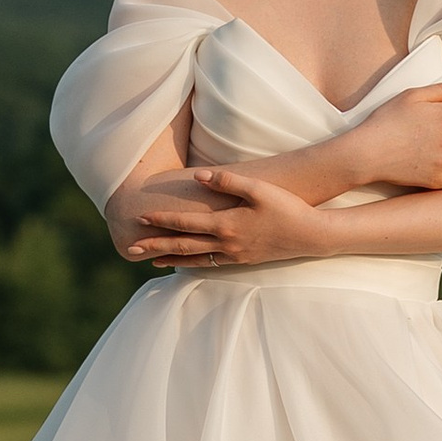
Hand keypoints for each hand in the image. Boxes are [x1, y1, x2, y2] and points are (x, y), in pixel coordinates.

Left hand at [114, 166, 324, 270]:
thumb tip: (197, 177)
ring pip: (194, 258)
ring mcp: (234, 255)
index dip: (161, 220)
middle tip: (130, 248)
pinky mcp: (243, 260)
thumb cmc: (287, 208)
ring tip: (150, 260)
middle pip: (182, 246)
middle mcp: (225, 244)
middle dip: (154, 246)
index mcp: (226, 225)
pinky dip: (192, 263)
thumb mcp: (259, 189)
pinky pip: (209, 263)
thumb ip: (227, 181)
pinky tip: (184, 263)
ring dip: (169, 259)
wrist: (310, 235)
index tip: (140, 218)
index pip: (185, 223)